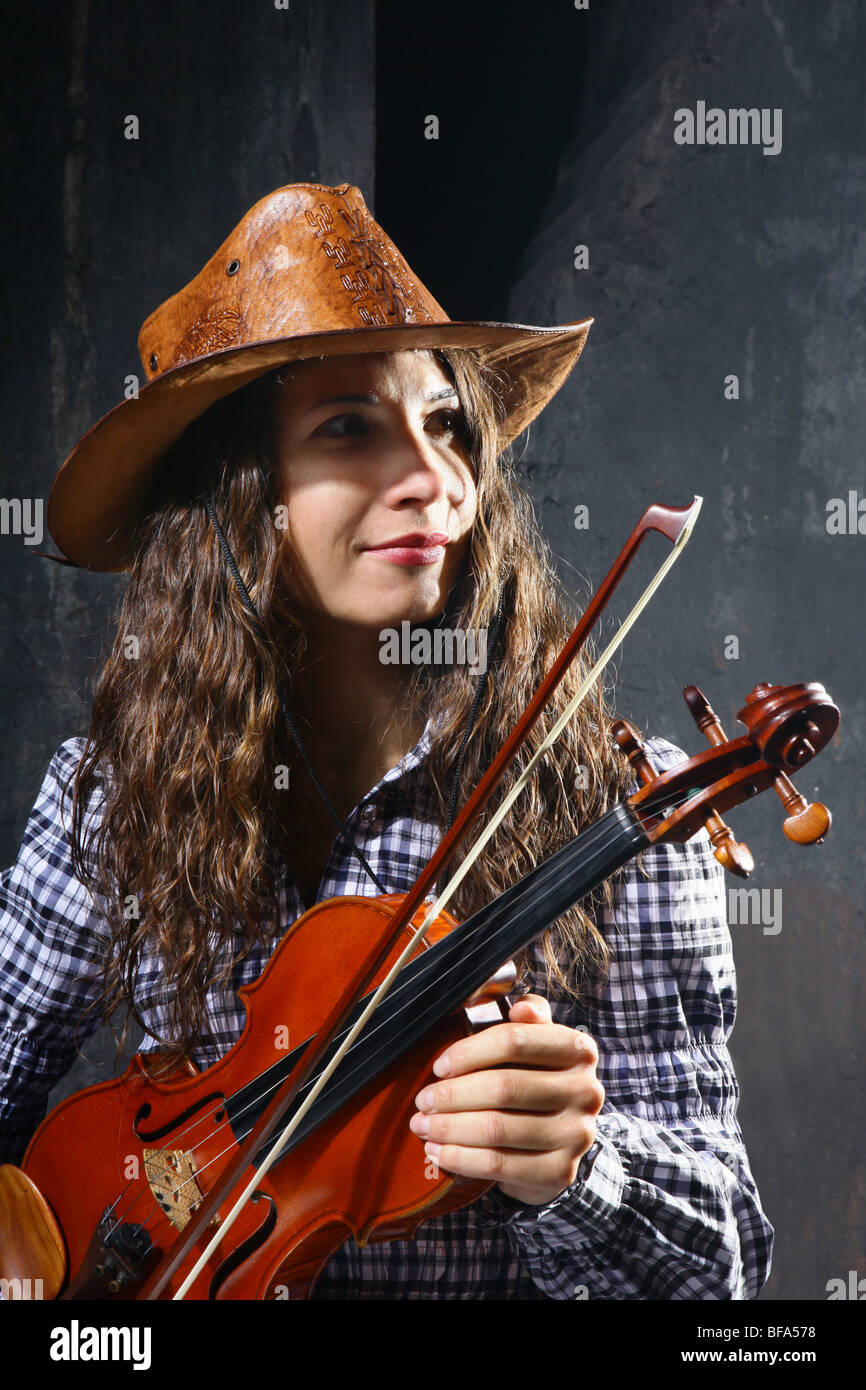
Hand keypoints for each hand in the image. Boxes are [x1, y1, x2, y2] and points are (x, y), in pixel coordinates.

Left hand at [408, 994, 603, 1205]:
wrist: (557, 1143)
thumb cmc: (534, 1081)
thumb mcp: (536, 1045)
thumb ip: (529, 1020)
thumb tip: (520, 1007)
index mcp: (579, 1050)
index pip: (514, 1040)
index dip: (469, 1052)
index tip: (439, 1066)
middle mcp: (585, 1090)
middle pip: (503, 1087)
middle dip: (452, 1094)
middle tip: (423, 1100)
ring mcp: (575, 1134)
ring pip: (496, 1128)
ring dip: (449, 1128)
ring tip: (423, 1125)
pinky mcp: (560, 1172)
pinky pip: (498, 1164)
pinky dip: (460, 1158)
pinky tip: (439, 1151)